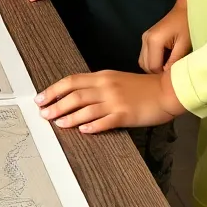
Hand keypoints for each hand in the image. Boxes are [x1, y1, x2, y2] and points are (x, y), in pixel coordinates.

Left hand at [36, 70, 183, 132]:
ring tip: (58, 123)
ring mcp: (115, 101)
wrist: (166, 91)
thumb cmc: (142, 87)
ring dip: (69, 117)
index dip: (53, 89)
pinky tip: (83, 130)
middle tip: (43, 113)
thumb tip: (75, 95)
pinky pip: (104, 121)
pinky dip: (92, 126)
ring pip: (86, 109)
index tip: (41, 98)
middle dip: (56, 104)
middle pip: (74, 95)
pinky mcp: (125, 114)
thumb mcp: (116, 79)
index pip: (71, 81)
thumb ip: (97, 85)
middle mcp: (106, 87)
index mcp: (102, 76)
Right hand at [140, 0, 189, 72]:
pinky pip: (146, 56)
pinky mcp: (146, 39)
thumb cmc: (187, 25)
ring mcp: (144, 38)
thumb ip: (175, 61)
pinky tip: (165, 61)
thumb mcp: (184, 44)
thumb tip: (168, 76)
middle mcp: (145, 39)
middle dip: (158, 72)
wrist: (184, 9)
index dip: (163, 75)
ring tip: (169, 67)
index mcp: (153, 40)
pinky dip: (153, 62)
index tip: (175, 75)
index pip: (153, 67)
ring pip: (143, 62)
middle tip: (172, 74)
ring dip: (155, 68)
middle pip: (145, 66)